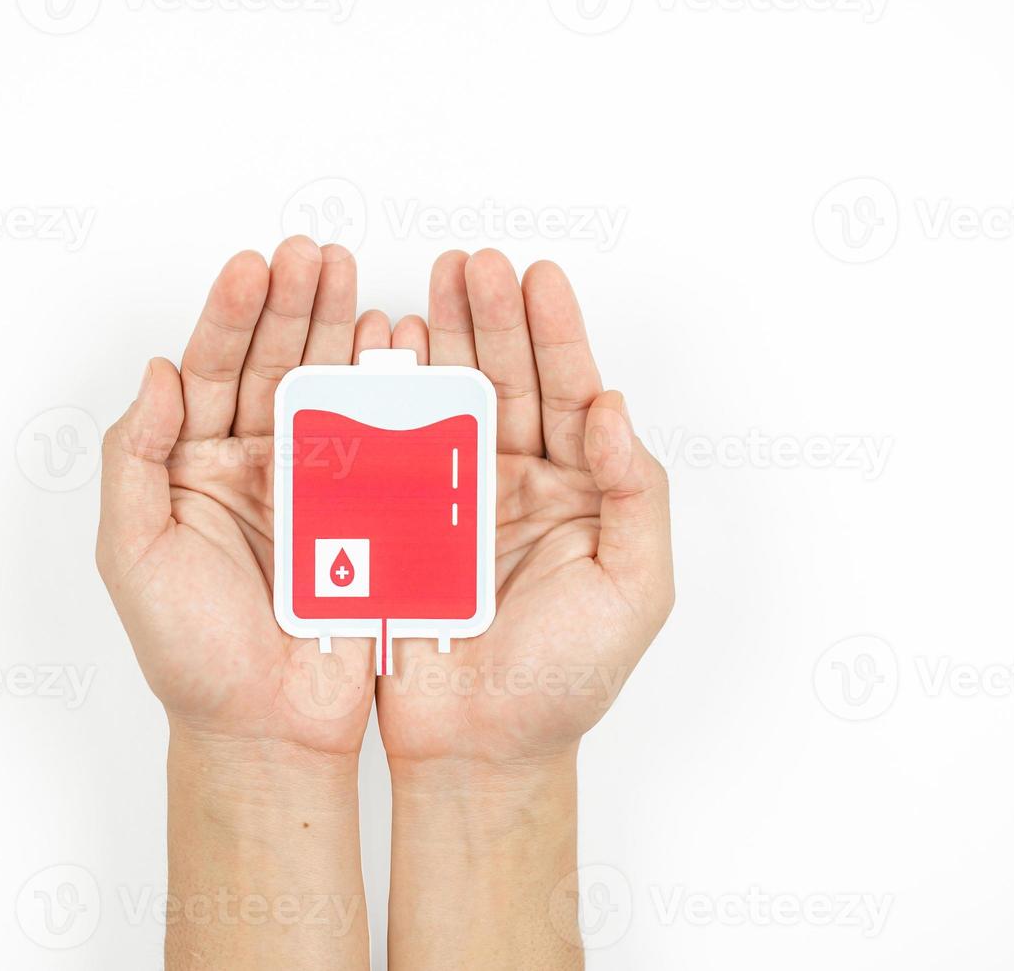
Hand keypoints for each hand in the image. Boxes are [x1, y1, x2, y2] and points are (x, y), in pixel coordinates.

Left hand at [96, 236, 376, 755]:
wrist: (266, 729)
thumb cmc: (191, 657)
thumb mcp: (133, 557)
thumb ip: (134, 461)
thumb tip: (156, 374)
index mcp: (194, 469)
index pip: (209, 372)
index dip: (230, 317)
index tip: (253, 266)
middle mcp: (253, 467)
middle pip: (272, 365)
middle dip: (293, 306)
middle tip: (315, 256)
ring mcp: (314, 487)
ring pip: (328, 391)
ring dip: (340, 333)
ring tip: (354, 281)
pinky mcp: (367, 515)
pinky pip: (379, 442)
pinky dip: (390, 392)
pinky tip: (397, 348)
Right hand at [375, 249, 673, 765]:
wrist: (480, 750)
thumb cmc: (566, 681)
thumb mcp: (634, 589)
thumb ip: (638, 494)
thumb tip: (614, 408)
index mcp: (577, 492)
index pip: (570, 393)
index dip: (554, 332)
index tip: (537, 276)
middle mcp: (516, 484)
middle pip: (504, 380)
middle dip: (488, 318)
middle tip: (471, 264)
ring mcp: (453, 500)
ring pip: (444, 402)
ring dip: (434, 344)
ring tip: (421, 290)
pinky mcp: (397, 525)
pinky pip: (389, 450)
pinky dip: (380, 401)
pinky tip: (376, 357)